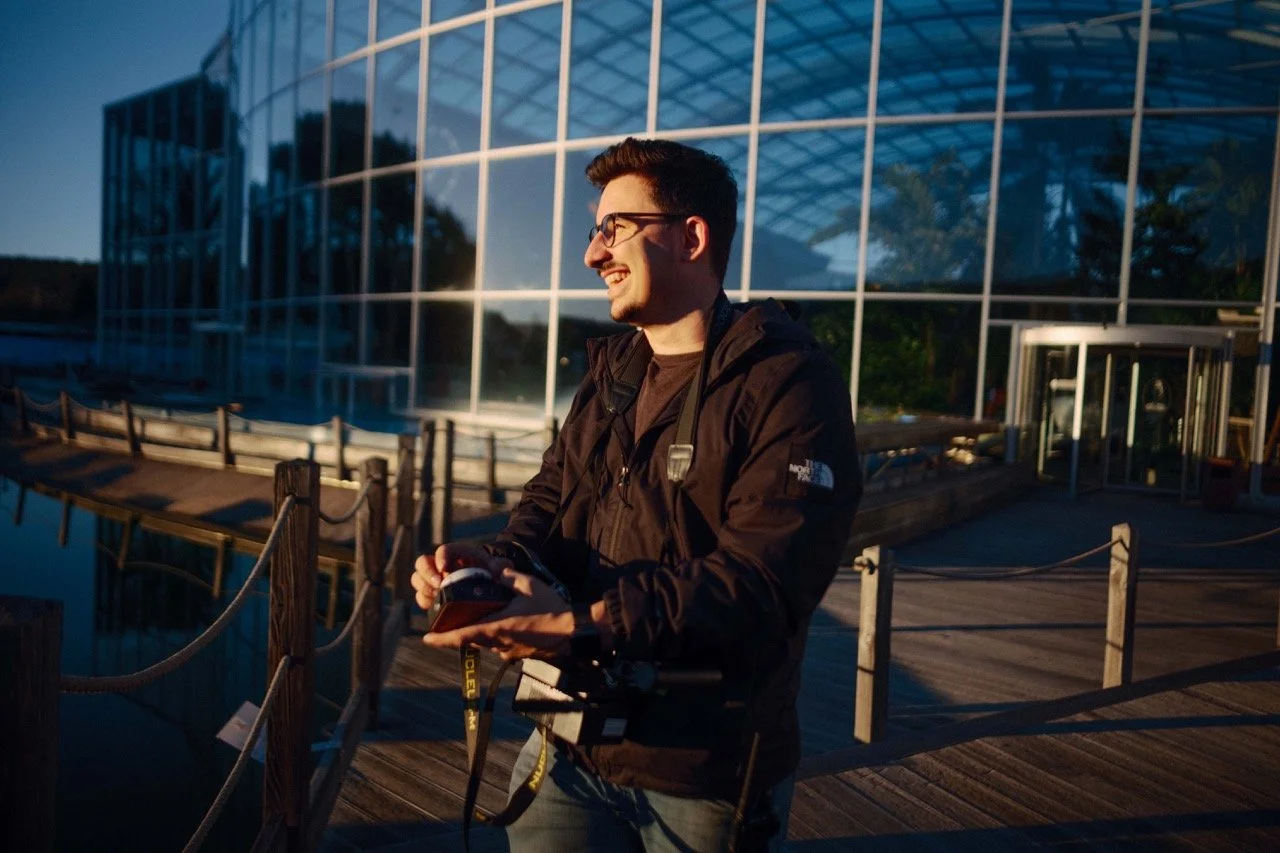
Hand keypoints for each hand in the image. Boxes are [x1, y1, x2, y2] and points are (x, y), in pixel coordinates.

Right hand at [410, 542, 512, 611]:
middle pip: (422, 563)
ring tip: (435, 596)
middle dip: (427, 574)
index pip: (444, 550)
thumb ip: (501, 565)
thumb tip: (495, 568)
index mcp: (456, 553)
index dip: (441, 557)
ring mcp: (433, 579)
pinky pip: (420, 597)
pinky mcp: (432, 595)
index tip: (444, 568)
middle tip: (438, 585)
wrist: (490, 585)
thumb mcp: (500, 567)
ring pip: (417, 579)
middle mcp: (440, 564)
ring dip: (423, 588)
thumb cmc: (494, 573)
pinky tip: (434, 606)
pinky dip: (425, 601)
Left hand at [424, 568, 572, 660]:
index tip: (426, 639)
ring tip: (480, 618)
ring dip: (479, 632)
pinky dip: (495, 635)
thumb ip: (507, 577)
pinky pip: (500, 645)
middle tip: (447, 623)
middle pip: (471, 639)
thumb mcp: (528, 586)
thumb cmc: (552, 610)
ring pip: (485, 643)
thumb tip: (494, 570)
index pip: (462, 635)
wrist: (575, 633)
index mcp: (497, 627)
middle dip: (458, 632)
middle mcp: (499, 643)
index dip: (442, 639)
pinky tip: (505, 624)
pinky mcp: (518, 654)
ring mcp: (508, 651)